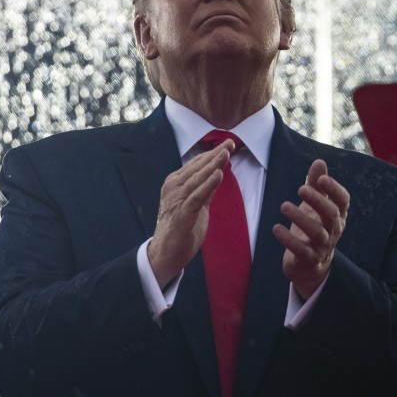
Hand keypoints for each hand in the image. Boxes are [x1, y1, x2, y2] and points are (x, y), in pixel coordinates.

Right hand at [147, 140, 234, 288]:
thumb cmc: (180, 229)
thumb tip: (217, 174)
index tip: (228, 145)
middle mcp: (174, 188)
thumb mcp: (196, 206)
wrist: (165, 254)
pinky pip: (197, 196)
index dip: (212, 154)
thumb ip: (205, 190)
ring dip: (213, 165)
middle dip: (215, 155)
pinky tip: (219, 175)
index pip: (196, 165)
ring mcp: (177, 200)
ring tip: (226, 153)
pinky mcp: (182, 214)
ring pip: (197, 179)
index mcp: (175, 184)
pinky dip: (208, 185)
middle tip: (230, 143)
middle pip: (197, 168)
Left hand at [272, 159, 349, 299]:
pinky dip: (289, 240)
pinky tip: (276, 228)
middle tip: (301, 188)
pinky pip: (301, 250)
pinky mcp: (309, 259)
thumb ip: (316, 184)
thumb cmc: (314, 227)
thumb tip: (320, 161)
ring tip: (284, 206)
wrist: (310, 266)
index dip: (334, 189)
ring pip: (317, 232)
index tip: (321, 179)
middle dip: (318, 201)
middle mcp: (334, 230)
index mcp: (337, 215)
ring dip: (300, 218)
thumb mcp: (314, 206)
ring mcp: (322, 246)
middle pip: (331, 215)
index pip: (343, 200)